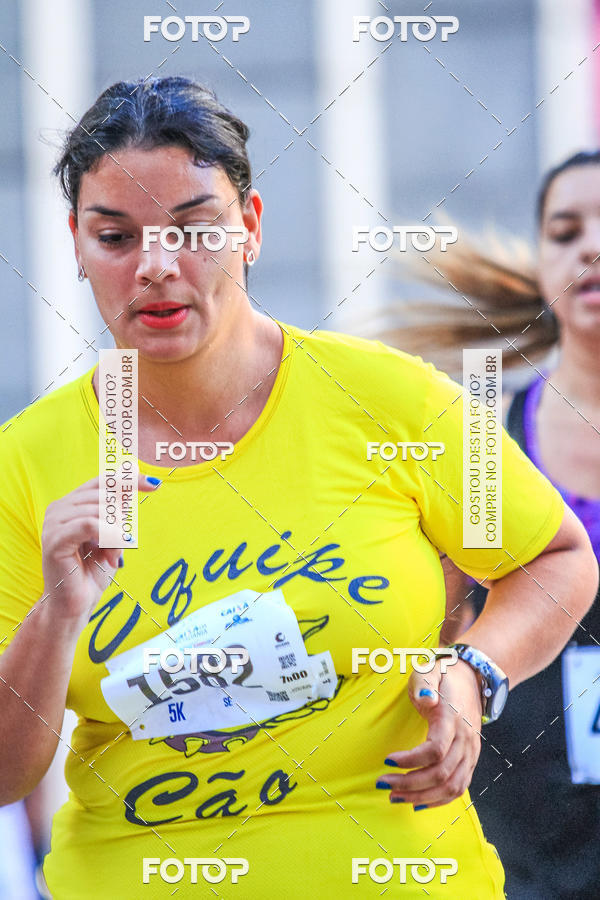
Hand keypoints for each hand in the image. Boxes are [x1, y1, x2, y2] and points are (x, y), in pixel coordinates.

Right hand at [41, 472, 159, 624]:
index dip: (128, 479)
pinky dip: (108, 536)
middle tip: (127, 540)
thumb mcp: (113, 536)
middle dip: (122, 517)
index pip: (102, 481)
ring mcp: (53, 522)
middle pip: (102, 494)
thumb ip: (120, 510)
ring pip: (98, 509)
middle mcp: (58, 508)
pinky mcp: (53, 539)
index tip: (154, 484)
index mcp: (70, 504)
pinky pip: (89, 524)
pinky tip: (113, 553)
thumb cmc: (93, 572)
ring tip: (115, 555)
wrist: (76, 605)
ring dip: (115, 533)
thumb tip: (137, 474)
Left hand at [377, 659, 483, 809]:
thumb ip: (425, 684)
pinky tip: (418, 802)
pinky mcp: (471, 760)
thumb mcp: (428, 671)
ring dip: (423, 797)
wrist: (472, 679)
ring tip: (396, 797)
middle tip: (383, 784)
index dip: (411, 760)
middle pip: (442, 774)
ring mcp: (471, 752)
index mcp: (452, 718)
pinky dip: (440, 800)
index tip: (387, 760)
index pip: (436, 750)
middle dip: (410, 784)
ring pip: (451, 786)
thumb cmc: (443, 676)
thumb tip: (426, 699)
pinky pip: (460, 788)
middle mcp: (465, 739)